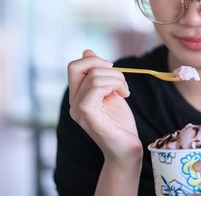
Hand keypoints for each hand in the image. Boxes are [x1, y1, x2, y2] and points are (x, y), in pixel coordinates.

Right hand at [67, 49, 141, 165]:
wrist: (127, 149)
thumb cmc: (120, 123)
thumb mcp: (110, 92)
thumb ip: (99, 74)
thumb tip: (86, 51)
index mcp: (77, 96)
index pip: (74, 66)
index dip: (94, 60)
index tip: (113, 69)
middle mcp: (73, 103)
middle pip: (79, 67)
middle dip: (106, 67)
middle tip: (121, 82)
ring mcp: (78, 111)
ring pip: (93, 77)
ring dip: (117, 78)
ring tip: (125, 91)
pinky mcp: (89, 117)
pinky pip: (95, 90)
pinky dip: (113, 86)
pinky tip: (123, 95)